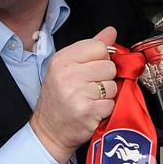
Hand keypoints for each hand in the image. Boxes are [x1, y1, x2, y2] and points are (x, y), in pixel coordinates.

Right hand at [30, 26, 117, 163]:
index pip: (99, 47)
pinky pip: (111, 103)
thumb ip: (90, 48)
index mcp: (62, 59)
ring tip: (90, 100)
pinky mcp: (87, 110)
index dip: (102, 59)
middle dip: (105, 78)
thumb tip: (111, 31)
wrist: (50, 131)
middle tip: (90, 88)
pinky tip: (92, 110)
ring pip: (112, 85)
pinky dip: (105, 109)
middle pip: (109, 66)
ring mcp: (77, 92)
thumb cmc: (59, 99)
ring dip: (106, 95)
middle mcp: (67, 74)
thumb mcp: (68, 68)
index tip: (92, 70)